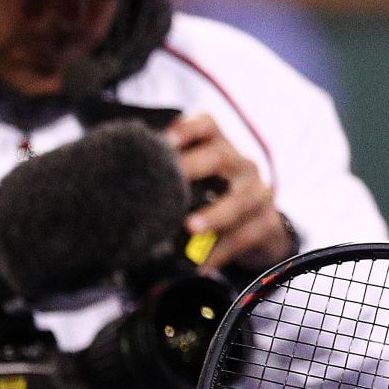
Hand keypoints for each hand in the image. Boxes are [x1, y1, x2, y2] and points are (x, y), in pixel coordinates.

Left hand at [167, 113, 296, 272]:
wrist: (261, 229)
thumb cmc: (217, 201)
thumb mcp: (201, 182)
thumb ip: (173, 179)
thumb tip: (121, 185)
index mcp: (221, 149)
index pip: (208, 125)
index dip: (188, 128)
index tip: (166, 140)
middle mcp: (242, 166)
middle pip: (221, 155)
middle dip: (193, 166)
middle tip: (171, 181)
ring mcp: (259, 194)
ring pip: (239, 200)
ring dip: (214, 214)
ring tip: (192, 227)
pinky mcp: (268, 224)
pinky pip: (244, 237)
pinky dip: (221, 252)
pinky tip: (201, 264)